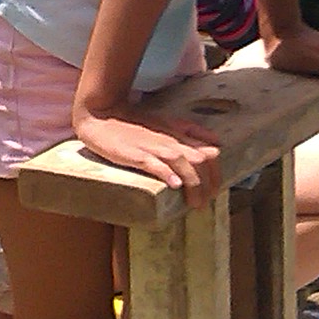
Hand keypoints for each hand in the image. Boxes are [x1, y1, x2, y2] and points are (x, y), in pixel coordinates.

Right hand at [73, 101, 222, 198]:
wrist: (101, 115)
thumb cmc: (133, 122)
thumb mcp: (167, 124)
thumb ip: (190, 132)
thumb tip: (216, 145)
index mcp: (178, 134)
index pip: (209, 154)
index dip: (215, 175)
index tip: (213, 191)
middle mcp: (170, 141)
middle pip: (200, 162)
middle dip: (208, 185)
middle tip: (205, 203)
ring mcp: (152, 147)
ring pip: (182, 164)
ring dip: (192, 184)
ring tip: (194, 203)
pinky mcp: (134, 154)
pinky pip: (154, 164)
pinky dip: (166, 173)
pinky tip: (174, 184)